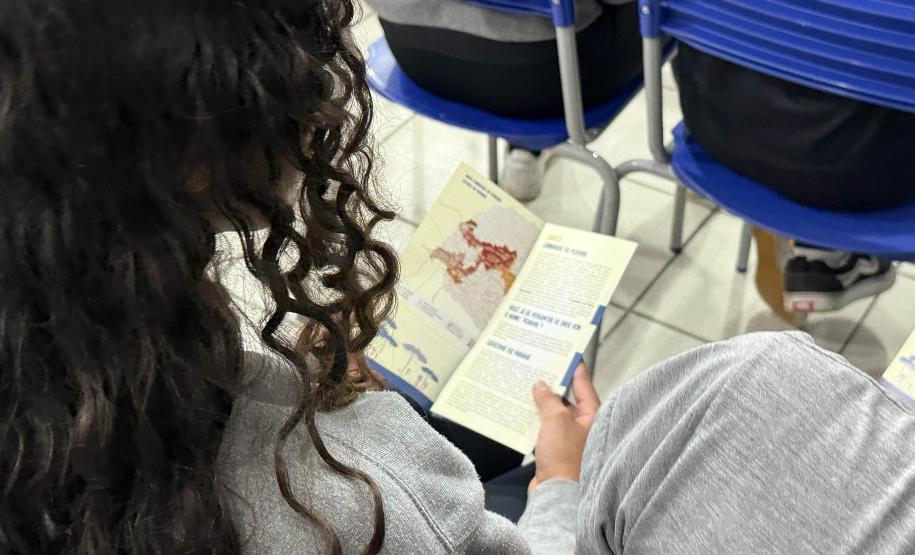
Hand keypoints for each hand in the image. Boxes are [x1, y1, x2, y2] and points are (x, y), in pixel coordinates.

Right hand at [528, 363, 599, 493]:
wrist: (557, 494)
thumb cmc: (564, 457)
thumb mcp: (556, 420)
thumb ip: (548, 399)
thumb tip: (541, 385)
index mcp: (592, 414)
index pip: (583, 383)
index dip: (573, 366)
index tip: (565, 351)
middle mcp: (584, 425)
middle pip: (567, 397)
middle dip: (552, 383)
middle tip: (538, 365)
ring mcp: (570, 437)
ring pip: (554, 412)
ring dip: (541, 401)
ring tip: (526, 385)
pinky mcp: (556, 449)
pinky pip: (546, 427)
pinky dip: (535, 419)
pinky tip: (522, 411)